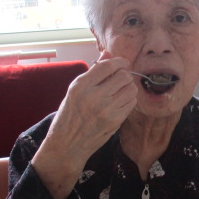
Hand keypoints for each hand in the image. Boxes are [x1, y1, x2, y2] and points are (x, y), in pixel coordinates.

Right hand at [31, 52, 137, 198]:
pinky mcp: (115, 121)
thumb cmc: (69, 114)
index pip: (108, 66)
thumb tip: (108, 54)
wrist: (67, 144)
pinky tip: (120, 102)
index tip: (122, 63)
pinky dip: (129, 100)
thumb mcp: (75, 90)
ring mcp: (106, 110)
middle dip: (125, 75)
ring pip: (131, 89)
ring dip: (128, 87)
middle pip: (123, 76)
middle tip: (120, 79)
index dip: (119, 62)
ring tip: (120, 91)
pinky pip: (131, 103)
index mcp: (81, 86)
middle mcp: (94, 96)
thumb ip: (93, 72)